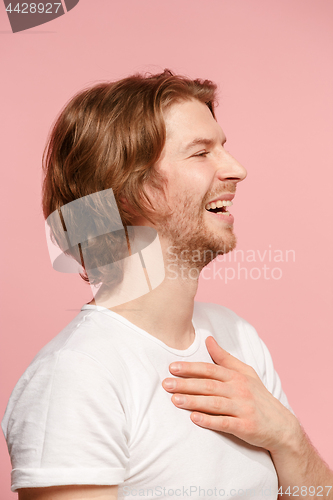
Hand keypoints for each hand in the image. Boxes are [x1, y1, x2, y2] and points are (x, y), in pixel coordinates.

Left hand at [162, 336, 298, 453]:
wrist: (282, 426)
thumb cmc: (259, 397)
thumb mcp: (246, 373)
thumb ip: (224, 357)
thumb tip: (207, 339)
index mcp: (237, 376)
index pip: (210, 369)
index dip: (191, 368)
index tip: (172, 367)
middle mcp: (240, 390)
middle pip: (209, 385)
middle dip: (186, 384)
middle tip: (166, 384)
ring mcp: (243, 409)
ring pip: (214, 403)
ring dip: (193, 401)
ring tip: (174, 400)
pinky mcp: (246, 427)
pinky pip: (224, 423)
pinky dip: (209, 421)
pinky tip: (194, 418)